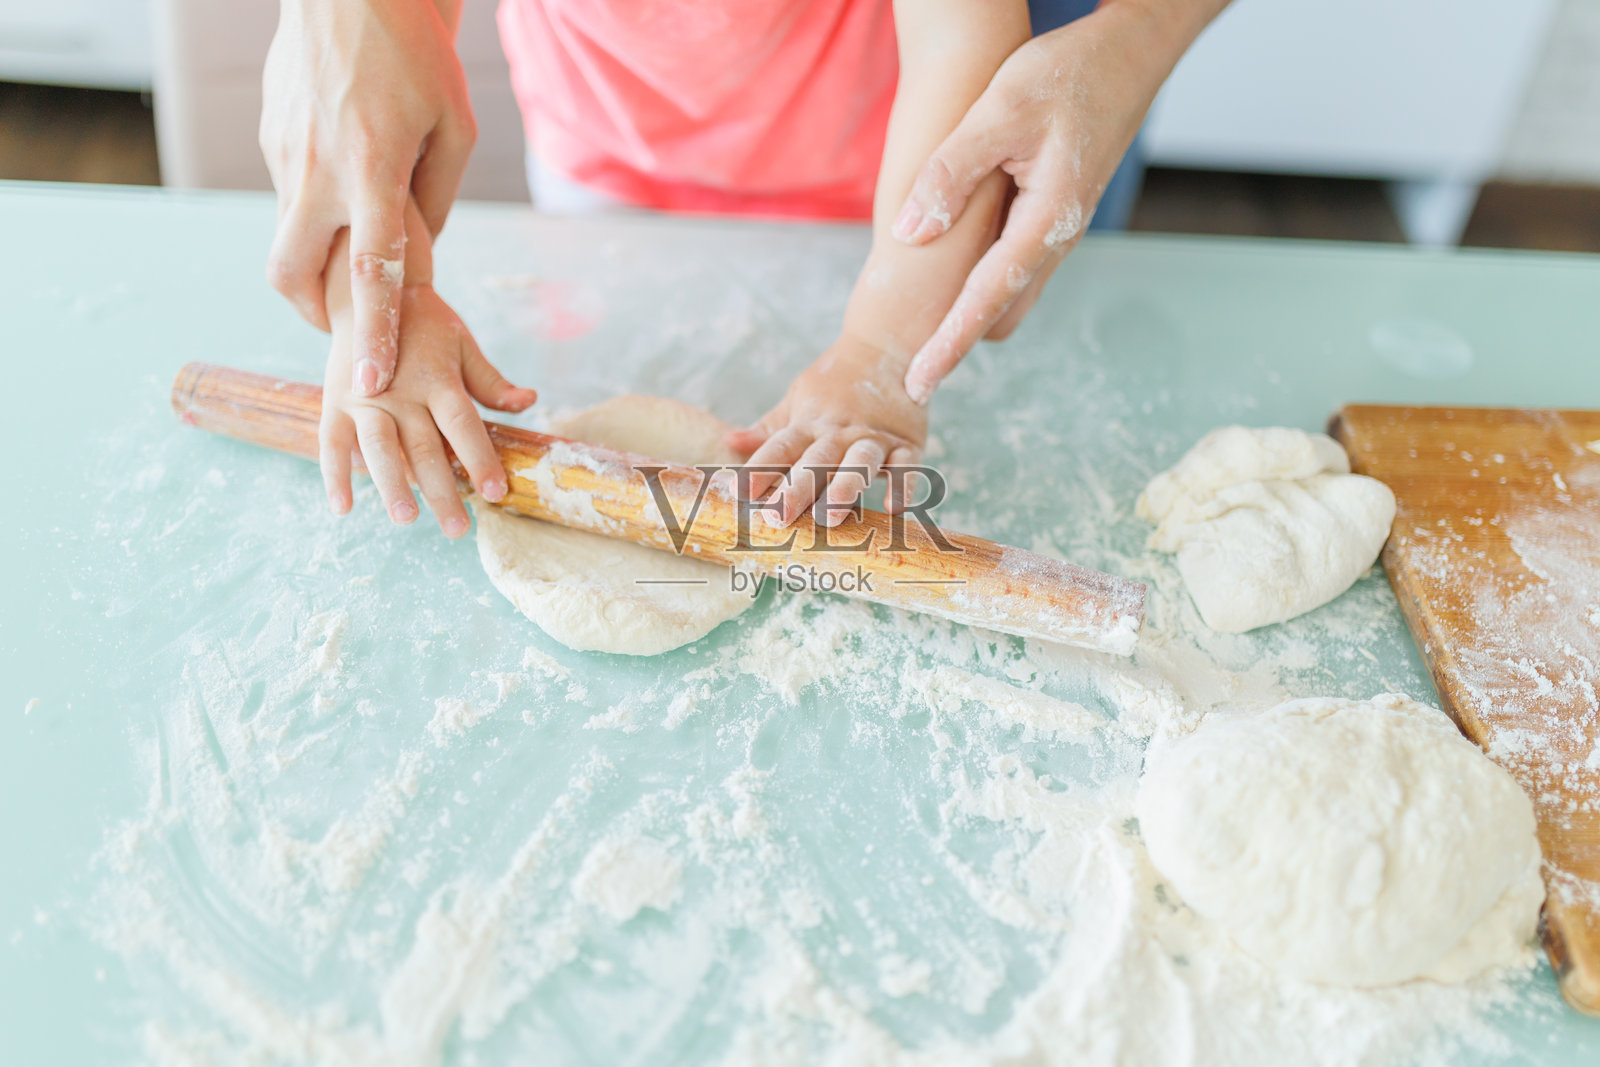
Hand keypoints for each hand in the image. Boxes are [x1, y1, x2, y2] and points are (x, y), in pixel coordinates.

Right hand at [261, 0, 474, 395]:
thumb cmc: (418, 55)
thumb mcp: (453, 128)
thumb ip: (437, 198)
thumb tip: (419, 251)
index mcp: (372, 171)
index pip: (370, 272)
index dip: (371, 331)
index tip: (369, 380)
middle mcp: (318, 169)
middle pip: (294, 274)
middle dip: (315, 314)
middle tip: (341, 328)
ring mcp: (285, 153)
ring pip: (285, 238)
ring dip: (311, 264)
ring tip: (346, 261)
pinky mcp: (269, 136)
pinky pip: (287, 194)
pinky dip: (311, 213)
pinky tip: (339, 189)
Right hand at [320, 284, 535, 535]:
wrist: (367, 291)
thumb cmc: (425, 324)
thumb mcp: (462, 345)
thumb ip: (491, 380)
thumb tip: (529, 401)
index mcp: (438, 379)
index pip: (464, 426)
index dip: (480, 459)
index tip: (496, 492)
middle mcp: (401, 391)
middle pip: (425, 448)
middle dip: (443, 491)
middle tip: (458, 529)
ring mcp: (365, 398)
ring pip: (381, 449)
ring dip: (392, 486)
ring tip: (406, 519)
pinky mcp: (336, 401)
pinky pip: (332, 443)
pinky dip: (335, 475)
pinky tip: (344, 507)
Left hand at [726, 336, 927, 526]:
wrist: (885, 347)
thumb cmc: (835, 383)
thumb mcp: (797, 399)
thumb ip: (768, 428)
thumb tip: (729, 442)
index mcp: (809, 423)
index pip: (779, 447)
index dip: (759, 469)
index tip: (738, 493)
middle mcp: (840, 431)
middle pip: (816, 461)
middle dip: (797, 489)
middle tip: (778, 517)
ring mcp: (874, 436)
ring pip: (859, 462)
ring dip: (846, 487)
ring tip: (832, 515)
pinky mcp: (907, 442)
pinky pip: (907, 465)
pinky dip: (904, 485)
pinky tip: (896, 509)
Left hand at [892, 1, 1206, 403]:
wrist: (1128, 53)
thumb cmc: (1066, 73)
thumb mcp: (997, 112)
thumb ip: (951, 174)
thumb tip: (910, 234)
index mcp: (1047, 219)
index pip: (988, 298)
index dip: (949, 343)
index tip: (919, 382)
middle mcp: (1058, 237)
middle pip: (1001, 312)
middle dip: (957, 340)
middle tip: (909, 362)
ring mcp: (1059, 231)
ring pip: (1010, 293)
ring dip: (969, 312)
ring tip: (918, 329)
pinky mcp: (1055, 217)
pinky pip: (1015, 267)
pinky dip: (982, 282)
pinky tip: (948, 272)